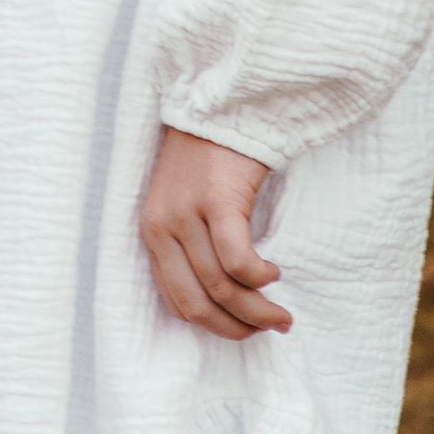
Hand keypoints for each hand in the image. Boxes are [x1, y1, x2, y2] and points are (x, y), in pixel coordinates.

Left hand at [140, 127, 291, 339]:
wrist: (219, 106)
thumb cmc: (207, 158)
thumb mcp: (184, 206)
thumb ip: (193, 246)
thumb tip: (227, 298)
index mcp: (152, 233)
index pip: (176, 301)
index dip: (214, 325)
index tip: (243, 328)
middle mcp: (162, 228)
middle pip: (198, 304)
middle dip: (237, 328)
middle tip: (269, 328)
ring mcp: (187, 214)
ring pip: (222, 288)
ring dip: (258, 311)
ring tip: (281, 314)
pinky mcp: (216, 200)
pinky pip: (238, 261)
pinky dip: (259, 278)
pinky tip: (274, 272)